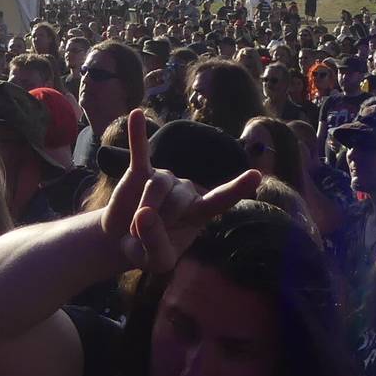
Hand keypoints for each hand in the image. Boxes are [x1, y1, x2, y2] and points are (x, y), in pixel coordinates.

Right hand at [101, 109, 260, 272]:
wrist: (120, 242)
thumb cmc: (147, 250)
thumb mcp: (156, 260)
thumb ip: (156, 240)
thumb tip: (144, 213)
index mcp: (199, 213)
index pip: (221, 199)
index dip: (237, 187)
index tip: (255, 174)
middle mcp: (186, 190)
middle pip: (178, 199)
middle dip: (158, 223)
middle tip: (144, 238)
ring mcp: (164, 178)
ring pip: (158, 185)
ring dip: (144, 209)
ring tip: (133, 227)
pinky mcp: (140, 172)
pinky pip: (140, 151)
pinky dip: (137, 134)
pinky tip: (136, 114)